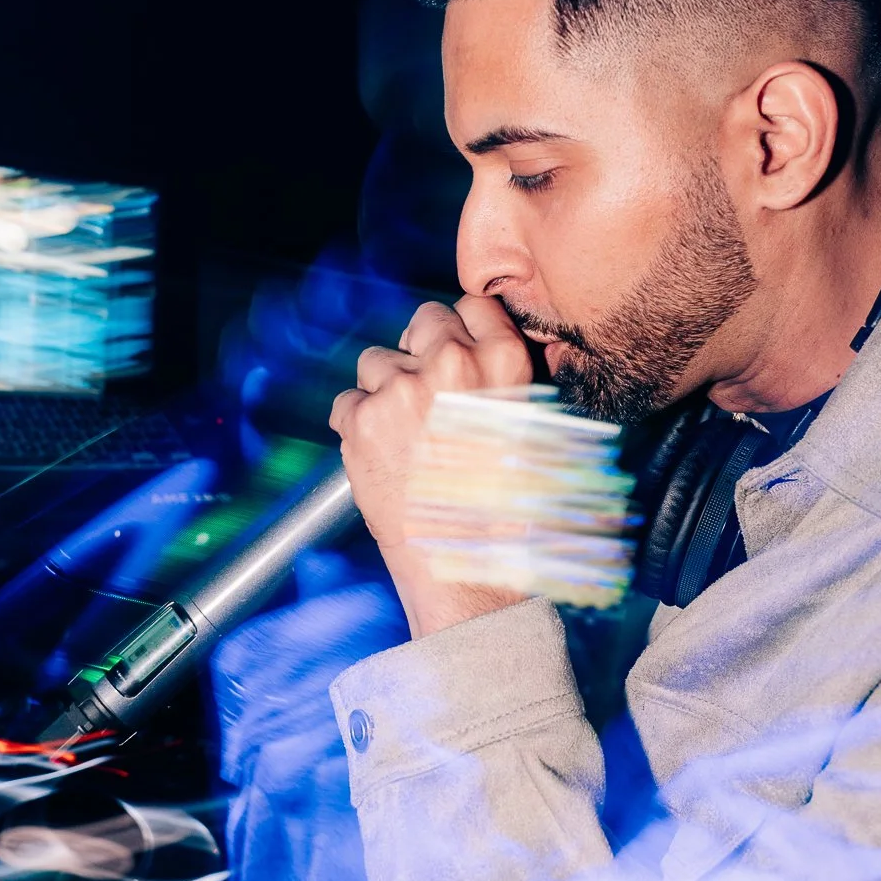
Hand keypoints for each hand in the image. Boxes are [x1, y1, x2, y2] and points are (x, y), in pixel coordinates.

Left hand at [330, 295, 532, 635]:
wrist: (474, 575)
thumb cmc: (514, 514)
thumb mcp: (534, 431)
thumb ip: (506, 381)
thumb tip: (480, 352)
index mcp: (504, 362)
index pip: (473, 305)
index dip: (463, 331)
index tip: (459, 355)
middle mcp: (451, 364)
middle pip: (423, 321)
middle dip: (422, 352)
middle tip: (429, 397)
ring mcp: (400, 390)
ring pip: (376, 360)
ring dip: (385, 388)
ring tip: (406, 435)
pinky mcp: (360, 423)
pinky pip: (346, 403)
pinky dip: (357, 425)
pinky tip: (383, 457)